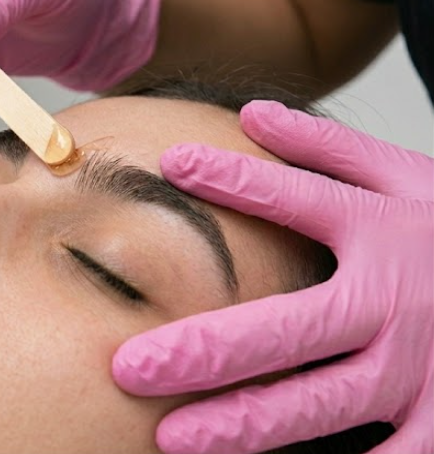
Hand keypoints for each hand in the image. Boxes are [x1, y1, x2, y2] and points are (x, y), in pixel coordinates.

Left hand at [113, 100, 433, 453]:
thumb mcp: (407, 180)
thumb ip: (330, 151)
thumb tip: (253, 115)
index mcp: (382, 235)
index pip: (300, 199)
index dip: (238, 180)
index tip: (175, 164)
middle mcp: (394, 304)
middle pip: (289, 330)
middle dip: (205, 350)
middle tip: (130, 368)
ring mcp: (419, 369)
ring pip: (320, 403)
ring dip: (245, 423)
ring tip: (173, 437)